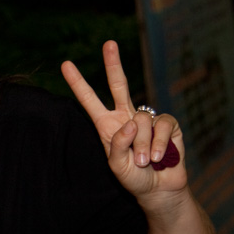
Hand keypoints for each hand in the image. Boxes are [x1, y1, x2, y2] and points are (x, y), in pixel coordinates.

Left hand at [61, 41, 188, 201]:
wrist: (158, 189)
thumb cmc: (133, 178)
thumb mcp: (116, 165)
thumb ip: (118, 144)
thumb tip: (130, 122)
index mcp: (107, 125)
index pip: (89, 100)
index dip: (78, 83)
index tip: (65, 64)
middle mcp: (126, 117)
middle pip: (119, 85)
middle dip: (113, 64)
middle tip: (109, 43)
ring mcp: (148, 119)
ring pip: (141, 120)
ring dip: (142, 145)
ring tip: (144, 162)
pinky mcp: (168, 124)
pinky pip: (162, 125)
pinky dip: (159, 143)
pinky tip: (158, 158)